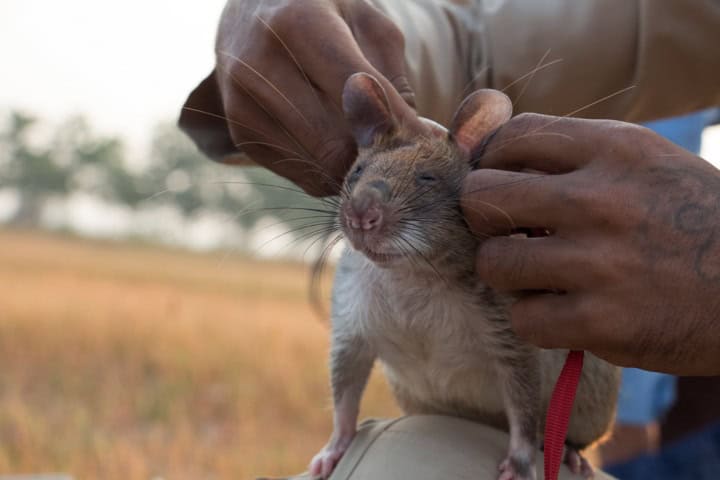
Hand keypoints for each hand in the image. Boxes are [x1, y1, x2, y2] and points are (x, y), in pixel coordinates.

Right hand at [215, 0, 424, 195]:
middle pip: (334, 143)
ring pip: (319, 165)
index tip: (429, 144)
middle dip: (374, 154)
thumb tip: (422, 141)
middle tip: (402, 154)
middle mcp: (259, 65)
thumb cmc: (321, 15)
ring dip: (354, 166)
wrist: (251, 14)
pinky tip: (336, 144)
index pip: (356, 90)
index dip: (396, 124)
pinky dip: (330, 170)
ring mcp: (241, 104)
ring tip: (369, 144)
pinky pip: (302, 176)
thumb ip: (393, 78)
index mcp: (298, 23)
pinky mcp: (240, 135)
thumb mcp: (366, 24)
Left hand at [461, 113, 719, 374]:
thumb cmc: (692, 218)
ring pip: (493, 263)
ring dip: (509, 274)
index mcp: (615, 148)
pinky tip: (566, 312)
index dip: (494, 164)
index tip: (507, 186)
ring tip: (542, 276)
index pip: (511, 138)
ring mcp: (601, 262)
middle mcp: (602, 199)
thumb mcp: (644, 161)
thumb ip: (571, 152)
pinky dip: (538, 320)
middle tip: (512, 233)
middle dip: (485, 219)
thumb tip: (484, 147)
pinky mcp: (603, 322)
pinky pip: (523, 319)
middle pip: (481, 197)